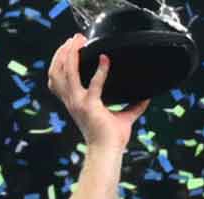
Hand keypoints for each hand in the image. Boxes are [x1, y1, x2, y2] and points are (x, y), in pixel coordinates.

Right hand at [47, 34, 148, 150]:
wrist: (108, 153)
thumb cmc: (112, 140)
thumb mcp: (123, 117)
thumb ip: (133, 106)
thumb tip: (146, 97)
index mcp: (75, 103)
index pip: (59, 79)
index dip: (61, 61)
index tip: (70, 47)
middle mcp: (73, 101)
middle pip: (57, 71)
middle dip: (63, 52)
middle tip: (74, 39)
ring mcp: (79, 103)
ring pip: (66, 73)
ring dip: (72, 55)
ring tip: (79, 41)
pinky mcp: (90, 107)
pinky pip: (94, 84)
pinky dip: (100, 71)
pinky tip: (105, 60)